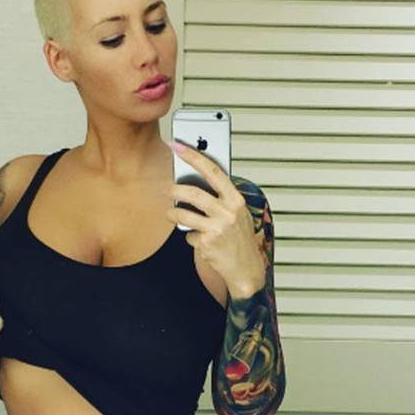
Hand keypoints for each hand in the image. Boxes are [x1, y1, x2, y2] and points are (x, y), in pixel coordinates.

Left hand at [165, 140, 265, 296]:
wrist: (247, 269)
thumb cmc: (239, 237)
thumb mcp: (237, 212)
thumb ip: (220, 197)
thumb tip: (192, 179)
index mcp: (235, 199)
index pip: (212, 170)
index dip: (193, 155)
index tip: (177, 145)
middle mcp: (228, 212)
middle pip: (193, 192)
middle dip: (175, 189)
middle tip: (167, 189)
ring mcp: (217, 228)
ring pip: (183, 214)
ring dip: (172, 213)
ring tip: (171, 213)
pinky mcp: (206, 243)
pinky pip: (188, 235)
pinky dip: (189, 236)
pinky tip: (199, 240)